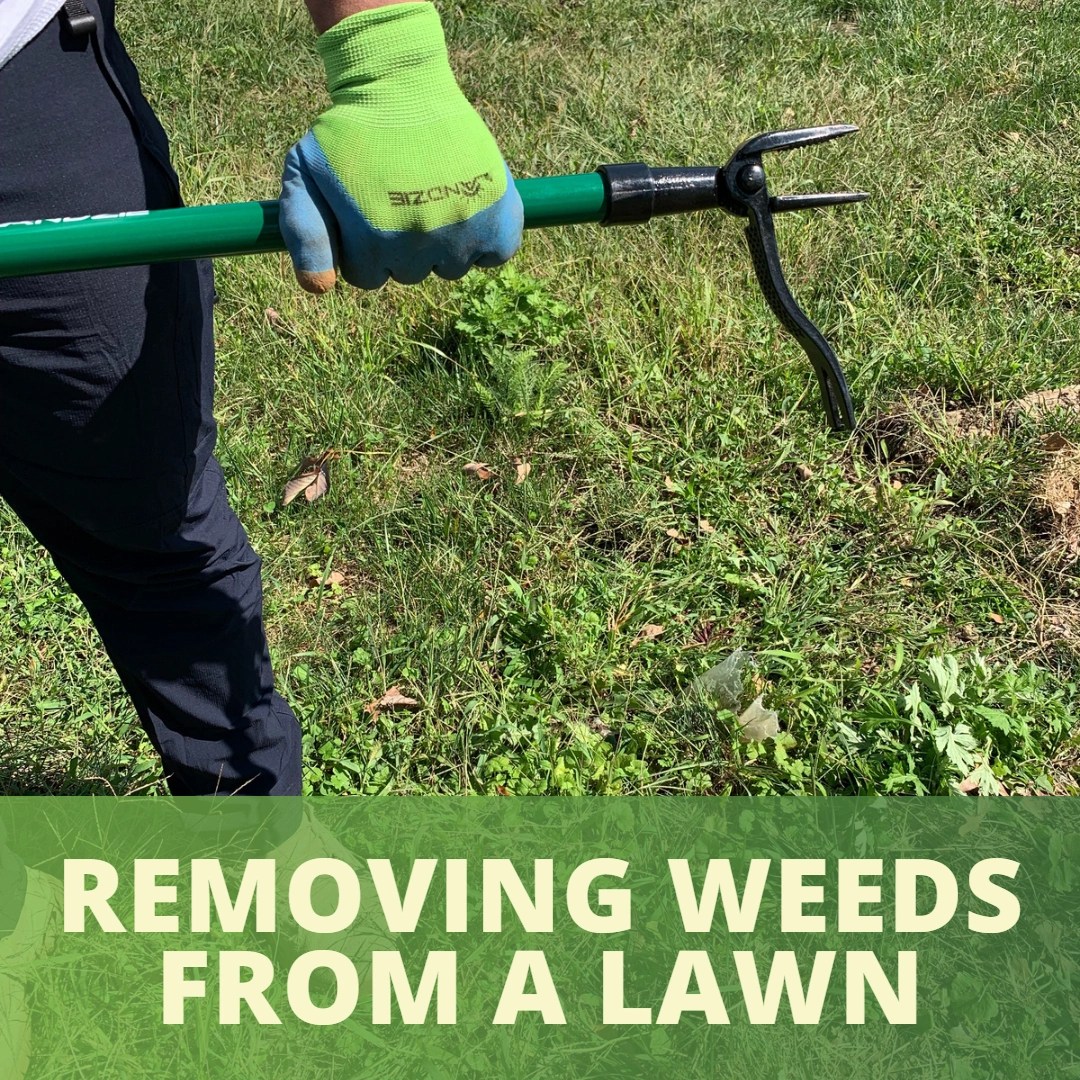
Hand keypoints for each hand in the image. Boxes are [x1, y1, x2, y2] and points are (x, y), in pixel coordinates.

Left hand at [279, 1, 522, 291]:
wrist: (401, 83)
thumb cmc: (350, 131)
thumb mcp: (305, 173)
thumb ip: (303, 232)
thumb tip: (320, 289)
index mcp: (372, 239)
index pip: (368, 276)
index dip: (364, 244)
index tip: (368, 206)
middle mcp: (418, 243)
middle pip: (409, 273)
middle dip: (401, 243)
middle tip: (401, 192)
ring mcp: (461, 233)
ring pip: (450, 267)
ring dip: (442, 241)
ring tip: (433, 192)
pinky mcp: (499, 221)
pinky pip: (496, 255)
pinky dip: (488, 238)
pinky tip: (468, 204)